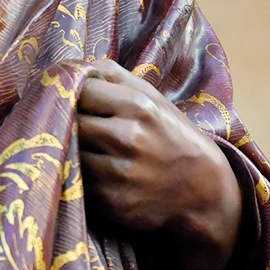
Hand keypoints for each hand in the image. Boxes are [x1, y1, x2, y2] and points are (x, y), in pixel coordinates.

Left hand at [77, 59, 241, 269]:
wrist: (204, 190)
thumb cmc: (170, 134)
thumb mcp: (151, 97)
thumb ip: (111, 75)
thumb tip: (70, 66)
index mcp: (138, 107)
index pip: (79, 90)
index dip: (70, 93)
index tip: (69, 98)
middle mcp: (128, 139)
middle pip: (71, 122)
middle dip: (65, 121)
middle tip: (66, 123)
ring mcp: (119, 173)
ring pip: (70, 153)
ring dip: (70, 150)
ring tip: (84, 148)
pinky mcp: (112, 203)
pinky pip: (79, 182)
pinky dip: (81, 176)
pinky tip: (96, 172)